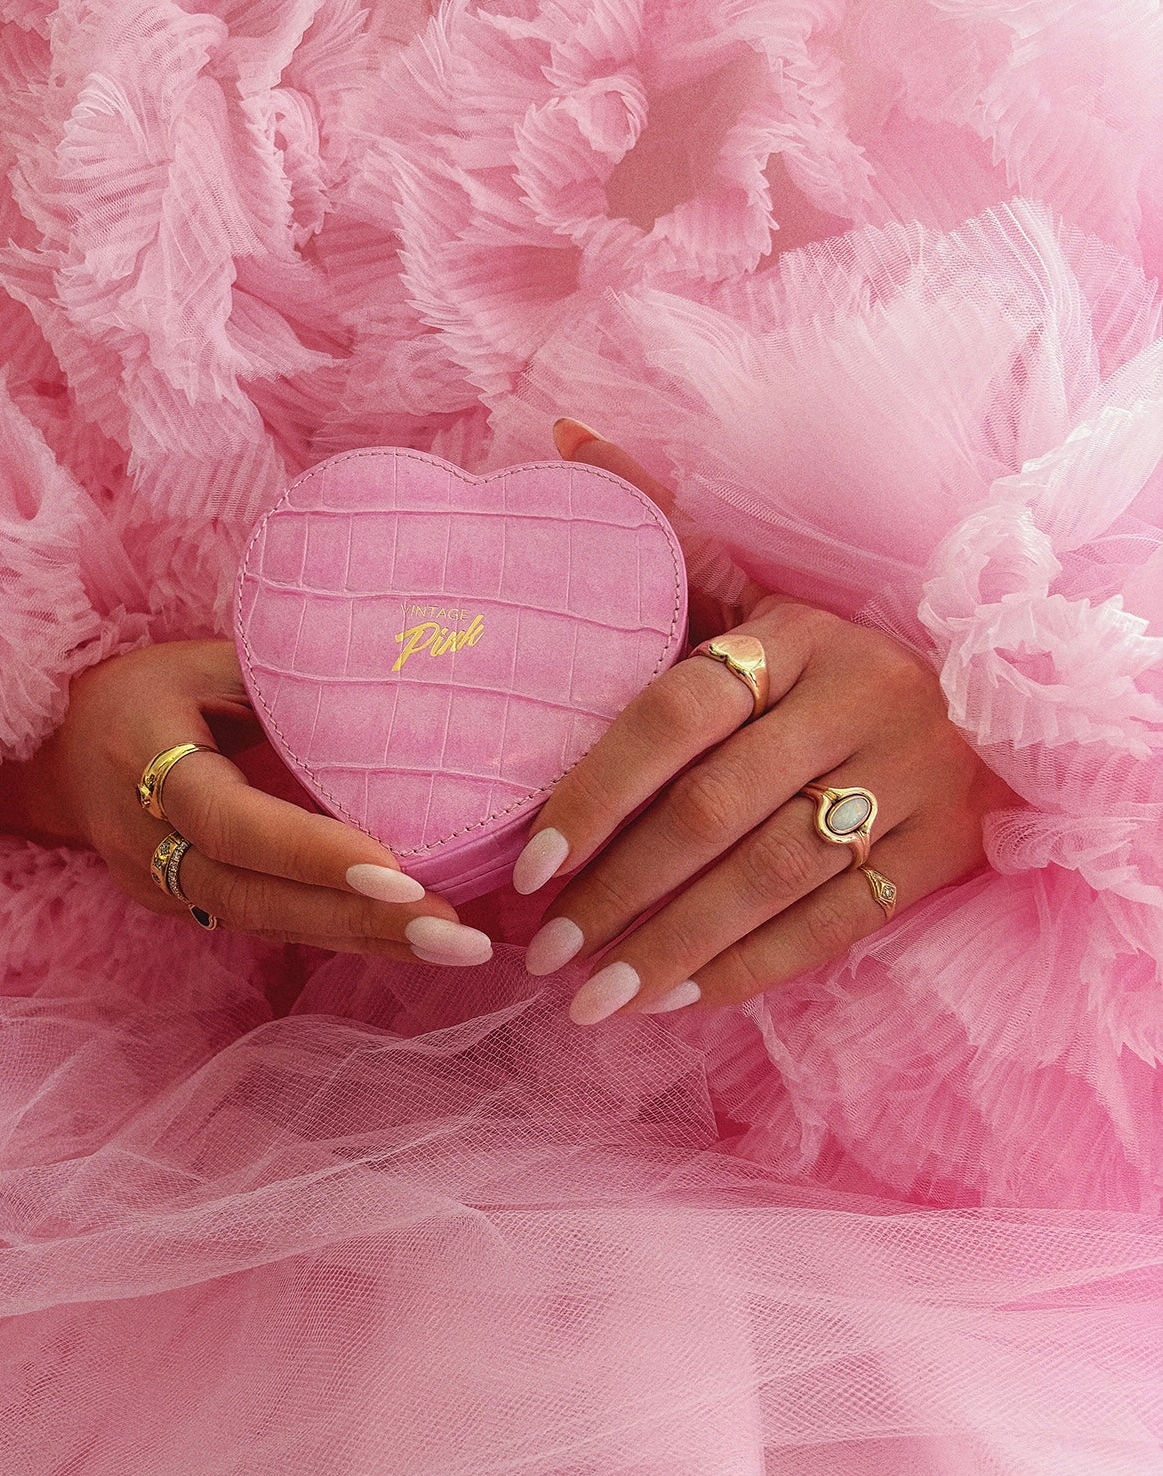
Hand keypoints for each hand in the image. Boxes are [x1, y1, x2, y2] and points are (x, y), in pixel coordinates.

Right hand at [0, 640, 490, 964]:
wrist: (55, 753)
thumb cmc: (143, 690)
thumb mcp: (201, 663)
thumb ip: (277, 680)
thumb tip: (388, 681)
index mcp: (146, 765)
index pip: (234, 824)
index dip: (313, 854)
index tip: (401, 873)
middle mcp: (151, 844)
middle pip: (257, 900)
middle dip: (361, 920)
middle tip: (457, 932)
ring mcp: (164, 888)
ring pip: (270, 926)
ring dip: (366, 941)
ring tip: (458, 944)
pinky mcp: (189, 909)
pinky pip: (270, 928)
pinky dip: (342, 935)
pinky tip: (413, 941)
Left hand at [516, 423, 1020, 1021]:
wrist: (987, 699)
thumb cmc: (825, 658)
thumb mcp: (756, 594)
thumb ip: (665, 532)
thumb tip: (562, 437)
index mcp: (798, 636)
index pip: (675, 716)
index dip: (596, 792)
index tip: (528, 863)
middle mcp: (858, 702)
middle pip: (715, 812)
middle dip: (618, 891)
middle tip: (543, 949)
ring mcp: (912, 781)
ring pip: (771, 880)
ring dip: (672, 947)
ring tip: (592, 998)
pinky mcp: (944, 851)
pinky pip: (835, 926)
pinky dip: (748, 969)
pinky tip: (675, 998)